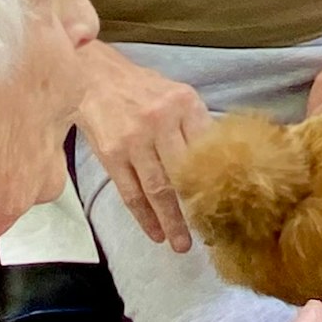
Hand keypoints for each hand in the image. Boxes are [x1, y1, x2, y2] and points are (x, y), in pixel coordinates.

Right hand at [76, 42, 208, 251]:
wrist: (93, 77)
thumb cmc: (142, 88)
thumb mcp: (176, 93)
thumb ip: (196, 124)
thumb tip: (223, 160)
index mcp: (185, 103)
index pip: (208, 147)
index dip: (218, 178)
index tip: (228, 203)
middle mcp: (161, 121)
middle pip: (186, 172)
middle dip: (197, 206)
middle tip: (209, 233)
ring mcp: (135, 140)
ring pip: (158, 189)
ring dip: (171, 221)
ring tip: (181, 244)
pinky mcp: (112, 155)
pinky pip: (131, 193)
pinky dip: (144, 217)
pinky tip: (155, 233)